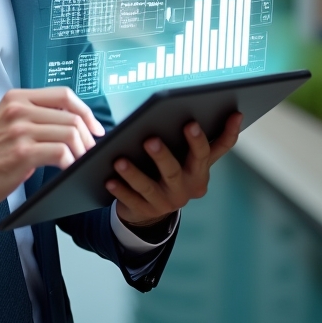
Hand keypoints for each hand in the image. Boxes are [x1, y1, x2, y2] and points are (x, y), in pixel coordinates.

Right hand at [0, 88, 104, 208]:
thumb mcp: (7, 121)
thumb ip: (33, 116)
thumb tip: (70, 122)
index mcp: (17, 98)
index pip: (64, 94)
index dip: (86, 111)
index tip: (94, 127)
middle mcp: (18, 109)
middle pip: (71, 115)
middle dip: (88, 135)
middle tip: (89, 150)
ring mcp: (20, 130)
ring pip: (70, 132)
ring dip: (81, 150)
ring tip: (79, 160)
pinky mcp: (22, 152)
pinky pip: (61, 153)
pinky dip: (71, 162)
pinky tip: (67, 169)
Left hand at [107, 112, 241, 227]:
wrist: (154, 207)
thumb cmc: (172, 170)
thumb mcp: (188, 158)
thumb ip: (196, 140)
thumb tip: (212, 110)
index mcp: (200, 170)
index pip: (208, 152)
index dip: (204, 137)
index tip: (192, 122)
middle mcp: (187, 188)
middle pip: (175, 170)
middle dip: (162, 156)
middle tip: (150, 140)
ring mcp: (167, 202)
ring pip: (149, 187)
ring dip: (134, 174)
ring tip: (119, 161)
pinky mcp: (146, 211)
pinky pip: (131, 200)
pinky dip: (120, 190)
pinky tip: (109, 181)